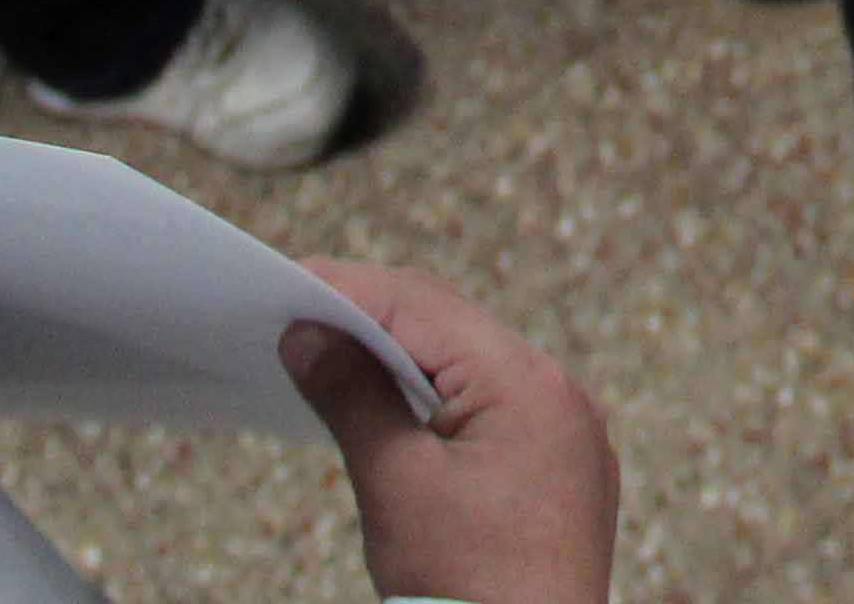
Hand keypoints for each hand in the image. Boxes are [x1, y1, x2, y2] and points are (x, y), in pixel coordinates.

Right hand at [285, 263, 620, 603]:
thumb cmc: (467, 591)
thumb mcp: (396, 486)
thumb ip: (351, 398)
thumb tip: (307, 336)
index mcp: (528, 384)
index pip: (423, 307)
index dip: (349, 289)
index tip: (285, 280)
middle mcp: (561, 394)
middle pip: (451, 328)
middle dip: (372, 317)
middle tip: (294, 311)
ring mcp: (568, 432)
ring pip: (473, 365)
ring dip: (405, 358)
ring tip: (331, 353)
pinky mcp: (560, 468)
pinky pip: (495, 406)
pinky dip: (438, 397)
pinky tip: (392, 407)